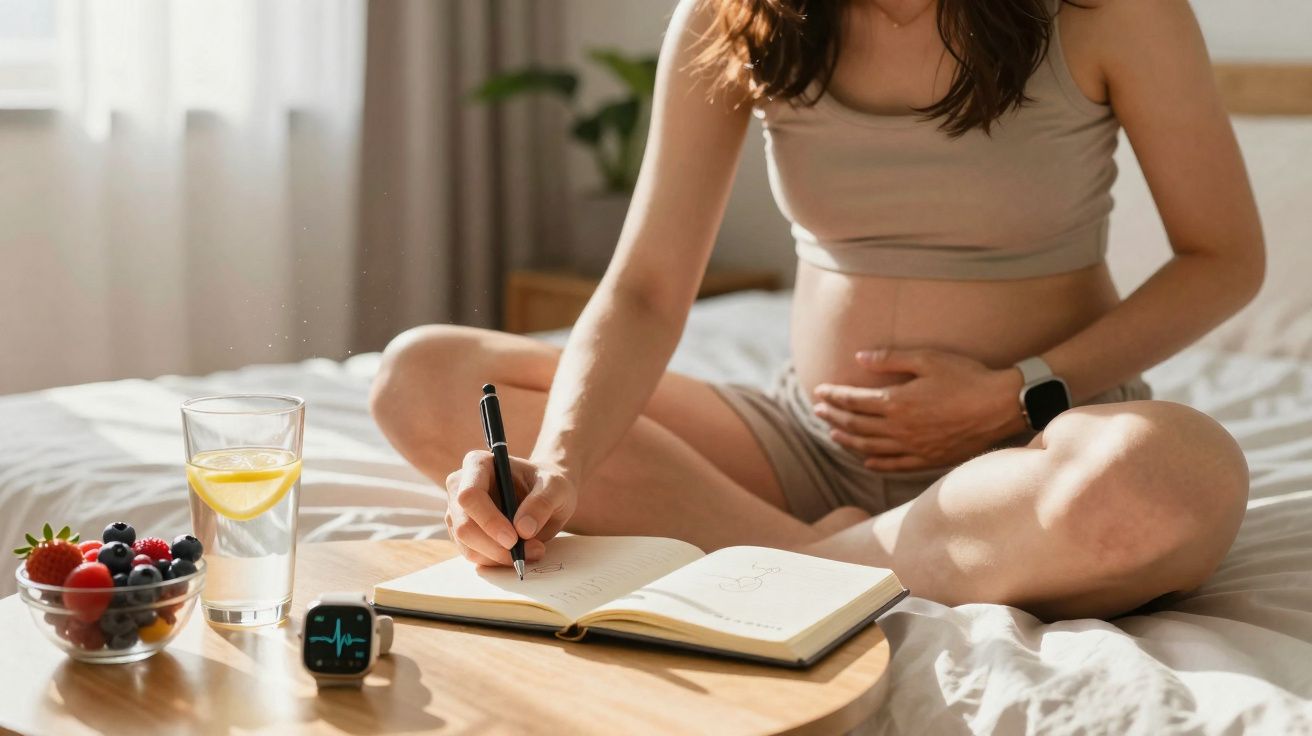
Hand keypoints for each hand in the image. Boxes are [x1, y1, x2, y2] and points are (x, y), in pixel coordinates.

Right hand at [443, 451, 577, 566]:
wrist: (545, 495)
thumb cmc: (547, 484)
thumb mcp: (556, 487)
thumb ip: (542, 503)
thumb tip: (522, 530)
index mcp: (478, 464)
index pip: (470, 496)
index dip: (488, 520)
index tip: (514, 539)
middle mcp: (459, 486)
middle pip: (463, 525)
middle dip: (495, 546)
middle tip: (529, 552)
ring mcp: (457, 511)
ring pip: (466, 545)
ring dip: (499, 557)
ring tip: (533, 550)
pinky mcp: (463, 533)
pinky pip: (473, 555)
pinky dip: (497, 561)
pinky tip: (520, 553)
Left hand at [812, 349, 1026, 471]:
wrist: (1002, 405)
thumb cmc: (966, 377)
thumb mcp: (927, 359)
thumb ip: (890, 359)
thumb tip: (858, 358)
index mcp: (897, 402)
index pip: (853, 401)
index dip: (833, 396)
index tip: (819, 392)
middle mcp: (900, 429)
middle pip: (856, 424)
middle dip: (833, 416)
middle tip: (817, 411)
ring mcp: (914, 447)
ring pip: (870, 447)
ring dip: (847, 440)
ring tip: (832, 433)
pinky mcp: (929, 459)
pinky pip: (895, 465)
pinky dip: (876, 463)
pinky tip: (866, 461)